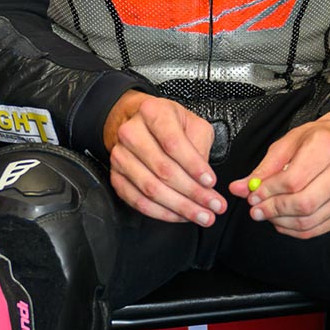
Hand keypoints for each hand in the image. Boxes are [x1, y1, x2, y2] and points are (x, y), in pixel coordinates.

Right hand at [104, 90, 222, 226]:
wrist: (140, 124)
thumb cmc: (170, 125)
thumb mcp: (193, 125)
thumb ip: (200, 148)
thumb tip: (205, 181)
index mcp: (152, 113)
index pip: (173, 143)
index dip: (194, 166)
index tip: (211, 182)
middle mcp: (131, 132)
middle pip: (163, 170)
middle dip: (193, 193)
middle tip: (213, 206)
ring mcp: (120, 156)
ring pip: (150, 189)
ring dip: (179, 207)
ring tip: (201, 215)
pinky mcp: (116, 176)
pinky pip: (137, 201)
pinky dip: (161, 213)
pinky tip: (179, 216)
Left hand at [229, 104, 329, 239]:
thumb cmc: (320, 139)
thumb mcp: (288, 143)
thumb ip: (264, 168)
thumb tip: (241, 187)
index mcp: (327, 147)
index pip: (293, 181)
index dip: (268, 192)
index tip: (253, 195)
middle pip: (303, 203)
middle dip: (273, 210)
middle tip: (257, 209)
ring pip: (310, 220)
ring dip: (282, 222)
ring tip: (268, 213)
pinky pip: (318, 228)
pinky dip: (295, 230)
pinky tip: (283, 220)